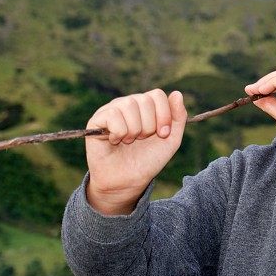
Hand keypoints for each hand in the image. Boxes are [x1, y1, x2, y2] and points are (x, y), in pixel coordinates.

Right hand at [84, 89, 186, 214]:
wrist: (127, 182)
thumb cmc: (147, 160)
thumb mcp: (171, 139)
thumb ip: (178, 117)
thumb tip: (176, 93)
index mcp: (146, 106)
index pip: (157, 95)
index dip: (163, 115)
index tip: (163, 134)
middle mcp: (128, 103)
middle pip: (145, 100)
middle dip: (149, 126)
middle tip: (141, 140)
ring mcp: (111, 110)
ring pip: (129, 105)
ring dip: (134, 130)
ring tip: (128, 141)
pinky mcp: (96, 119)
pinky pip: (113, 115)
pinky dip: (119, 133)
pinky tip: (115, 141)